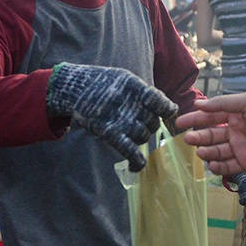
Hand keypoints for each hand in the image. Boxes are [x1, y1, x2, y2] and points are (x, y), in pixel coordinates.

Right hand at [44, 64, 178, 171]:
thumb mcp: (124, 78)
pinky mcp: (109, 132)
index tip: (169, 112)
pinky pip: (128, 150)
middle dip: (151, 123)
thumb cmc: (101, 82)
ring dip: (142, 136)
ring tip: (131, 130)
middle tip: (140, 120)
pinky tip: (138, 166)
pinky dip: (136, 160)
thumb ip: (143, 91)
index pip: (160, 102)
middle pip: (153, 122)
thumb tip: (165, 106)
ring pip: (144, 136)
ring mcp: (121, 119)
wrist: (75, 86)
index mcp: (136, 88)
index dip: (167, 109)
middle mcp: (131, 104)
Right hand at [176, 94, 245, 174]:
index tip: (180, 122)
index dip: (194, 119)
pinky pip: (228, 167)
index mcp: (235, 115)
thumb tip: (199, 105)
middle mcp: (235, 131)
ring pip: (217, 152)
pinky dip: (218, 167)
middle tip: (188, 139)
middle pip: (211, 135)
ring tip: (201, 152)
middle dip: (198, 137)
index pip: (210, 117)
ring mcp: (240, 148)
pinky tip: (212, 165)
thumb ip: (223, 104)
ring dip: (207, 152)